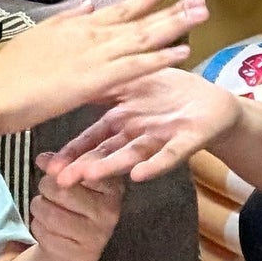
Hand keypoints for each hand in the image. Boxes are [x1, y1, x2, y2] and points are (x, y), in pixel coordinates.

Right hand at [0, 0, 207, 133]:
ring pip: (144, 37)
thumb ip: (67, 19)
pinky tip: (181, 52)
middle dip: (171, 8)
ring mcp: (96, 55)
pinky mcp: (97, 78)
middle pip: (140, 18)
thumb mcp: (40, 34)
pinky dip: (159, 58)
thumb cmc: (12, 71)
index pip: (120, 8)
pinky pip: (137, 66)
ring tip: (201, 16)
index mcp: (79, 26)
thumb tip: (86, 5)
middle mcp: (92, 35)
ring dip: (174, 26)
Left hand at [27, 152, 123, 260]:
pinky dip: (37, 226)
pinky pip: (43, 233)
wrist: (78, 245)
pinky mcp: (81, 255)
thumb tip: (43, 159)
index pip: (85, 169)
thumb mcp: (74, 179)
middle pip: (62, 189)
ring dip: (38, 206)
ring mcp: (97, 235)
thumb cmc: (76, 204)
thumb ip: (62, 164)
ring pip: (49, 212)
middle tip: (48, 190)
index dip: (63, 167)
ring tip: (45, 207)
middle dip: (45, 186)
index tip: (51, 169)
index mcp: (113, 187)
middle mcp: (110, 211)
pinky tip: (47, 227)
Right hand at [50, 67, 240, 187]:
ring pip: (131, 155)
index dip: (71, 152)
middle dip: (84, 166)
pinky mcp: (186, 142)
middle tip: (61, 181)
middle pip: (107, 152)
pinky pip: (170, 155)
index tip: (48, 165)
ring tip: (90, 177)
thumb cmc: (170, 94)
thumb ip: (105, 88)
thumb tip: (72, 79)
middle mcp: (136, 135)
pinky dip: (155, 165)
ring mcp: (159, 140)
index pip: (92, 138)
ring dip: (111, 167)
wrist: (213, 102)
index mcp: (122, 121)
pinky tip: (139, 174)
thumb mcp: (131, 84)